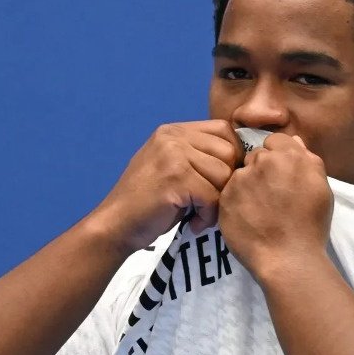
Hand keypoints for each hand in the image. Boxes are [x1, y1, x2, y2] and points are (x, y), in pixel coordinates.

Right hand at [90, 120, 242, 254]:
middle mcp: (173, 137)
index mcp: (173, 131)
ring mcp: (174, 156)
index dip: (232, 156)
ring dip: (217, 202)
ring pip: (224, 175)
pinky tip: (193, 223)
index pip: (223, 129)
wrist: (115, 225)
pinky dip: (208, 216)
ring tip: (199, 214)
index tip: (220, 181)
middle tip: (209, 202)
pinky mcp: (176, 179)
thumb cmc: (147, 203)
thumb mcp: (170, 166)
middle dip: (225, 182)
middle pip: (229, 152)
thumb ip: (196, 155)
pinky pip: (213, 197)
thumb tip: (239, 158)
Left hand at [218, 133, 332, 278]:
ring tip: (259, 210)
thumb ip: (308, 160)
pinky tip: (248, 218)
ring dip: (247, 185)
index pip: (275, 141)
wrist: (287, 258)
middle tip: (271, 195)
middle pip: (256, 155)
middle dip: (262, 169)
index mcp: (288, 155)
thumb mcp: (321, 188)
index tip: (282, 176)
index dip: (279, 157)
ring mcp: (239, 179)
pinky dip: (236, 202)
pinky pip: (229, 193)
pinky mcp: (224, 198)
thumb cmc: (310, 225)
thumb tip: (295, 142)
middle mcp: (261, 161)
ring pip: (241, 174)